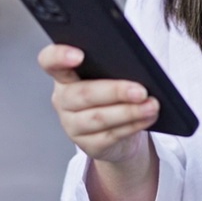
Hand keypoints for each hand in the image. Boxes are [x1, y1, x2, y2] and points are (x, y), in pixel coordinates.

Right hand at [38, 44, 158, 164]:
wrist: (119, 132)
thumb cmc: (115, 95)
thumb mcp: (111, 77)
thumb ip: (114, 67)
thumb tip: (137, 67)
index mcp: (65, 75)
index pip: (50, 61)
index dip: (59, 57)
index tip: (79, 55)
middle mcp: (63, 100)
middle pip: (83, 94)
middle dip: (115, 91)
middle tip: (141, 90)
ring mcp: (72, 125)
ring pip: (99, 118)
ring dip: (129, 112)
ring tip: (152, 105)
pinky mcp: (88, 145)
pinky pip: (111, 135)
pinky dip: (133, 125)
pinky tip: (148, 117)